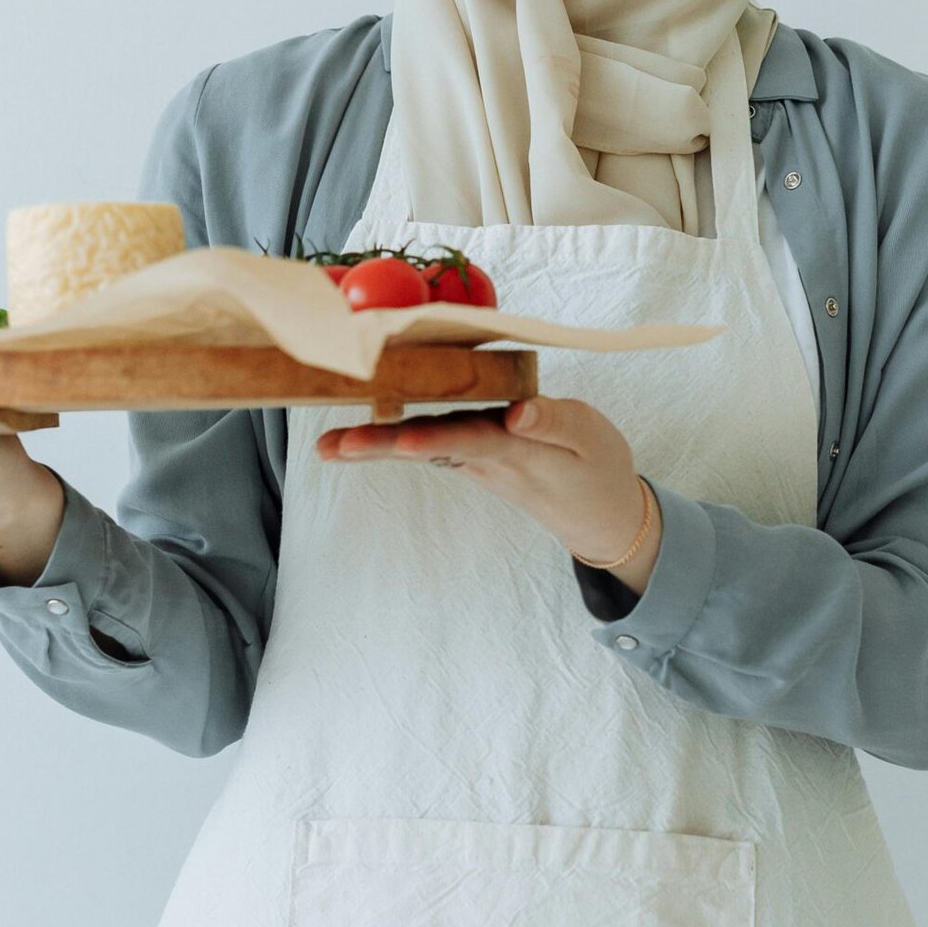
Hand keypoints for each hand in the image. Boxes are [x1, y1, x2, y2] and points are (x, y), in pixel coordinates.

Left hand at [315, 395, 662, 589]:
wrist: (600, 516)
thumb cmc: (597, 468)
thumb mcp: (592, 439)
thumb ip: (556, 421)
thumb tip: (518, 410)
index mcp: (520, 450)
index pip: (472, 440)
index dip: (436, 441)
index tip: (401, 442)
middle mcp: (487, 458)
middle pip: (429, 448)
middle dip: (381, 446)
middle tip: (333, 447)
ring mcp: (476, 461)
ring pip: (422, 448)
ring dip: (374, 448)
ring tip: (327, 448)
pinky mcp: (472, 458)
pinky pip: (429, 446)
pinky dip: (393, 441)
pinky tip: (355, 442)